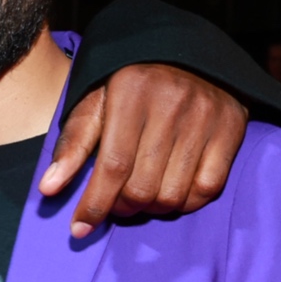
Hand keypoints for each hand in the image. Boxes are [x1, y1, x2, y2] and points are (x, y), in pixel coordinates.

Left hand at [38, 64, 247, 238]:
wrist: (188, 53)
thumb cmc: (131, 85)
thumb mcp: (96, 103)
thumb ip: (73, 145)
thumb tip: (48, 188)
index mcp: (130, 91)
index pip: (112, 166)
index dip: (95, 204)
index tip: (79, 228)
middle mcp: (171, 103)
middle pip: (142, 186)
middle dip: (123, 207)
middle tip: (116, 203)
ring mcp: (205, 116)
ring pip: (173, 193)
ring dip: (152, 208)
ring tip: (142, 196)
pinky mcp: (231, 128)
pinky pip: (208, 188)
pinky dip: (186, 201)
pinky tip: (172, 191)